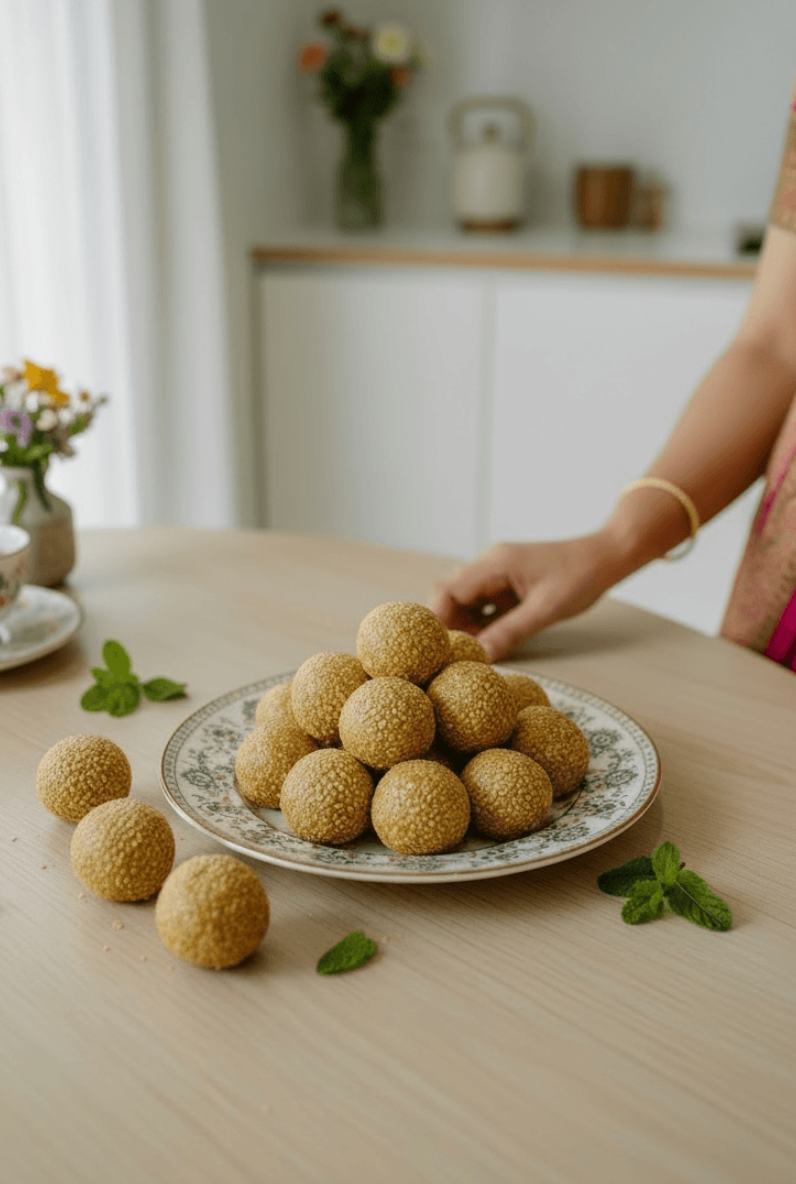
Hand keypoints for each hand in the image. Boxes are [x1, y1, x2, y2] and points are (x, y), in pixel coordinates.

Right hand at [430, 534, 626, 661]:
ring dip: (466, 627)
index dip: (439, 621)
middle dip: (450, 626)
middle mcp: (489, 565)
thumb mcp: (545, 609)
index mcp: (494, 564)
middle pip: (450, 596)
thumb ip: (510, 632)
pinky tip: (490, 642)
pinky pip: (483, 605)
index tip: (442, 648)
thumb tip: (481, 656)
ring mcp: (497, 574)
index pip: (447, 591)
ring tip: (476, 652)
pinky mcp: (506, 584)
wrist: (605, 557)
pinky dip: (482, 624)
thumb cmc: (580, 576)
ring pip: (465, 602)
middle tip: (458, 655)